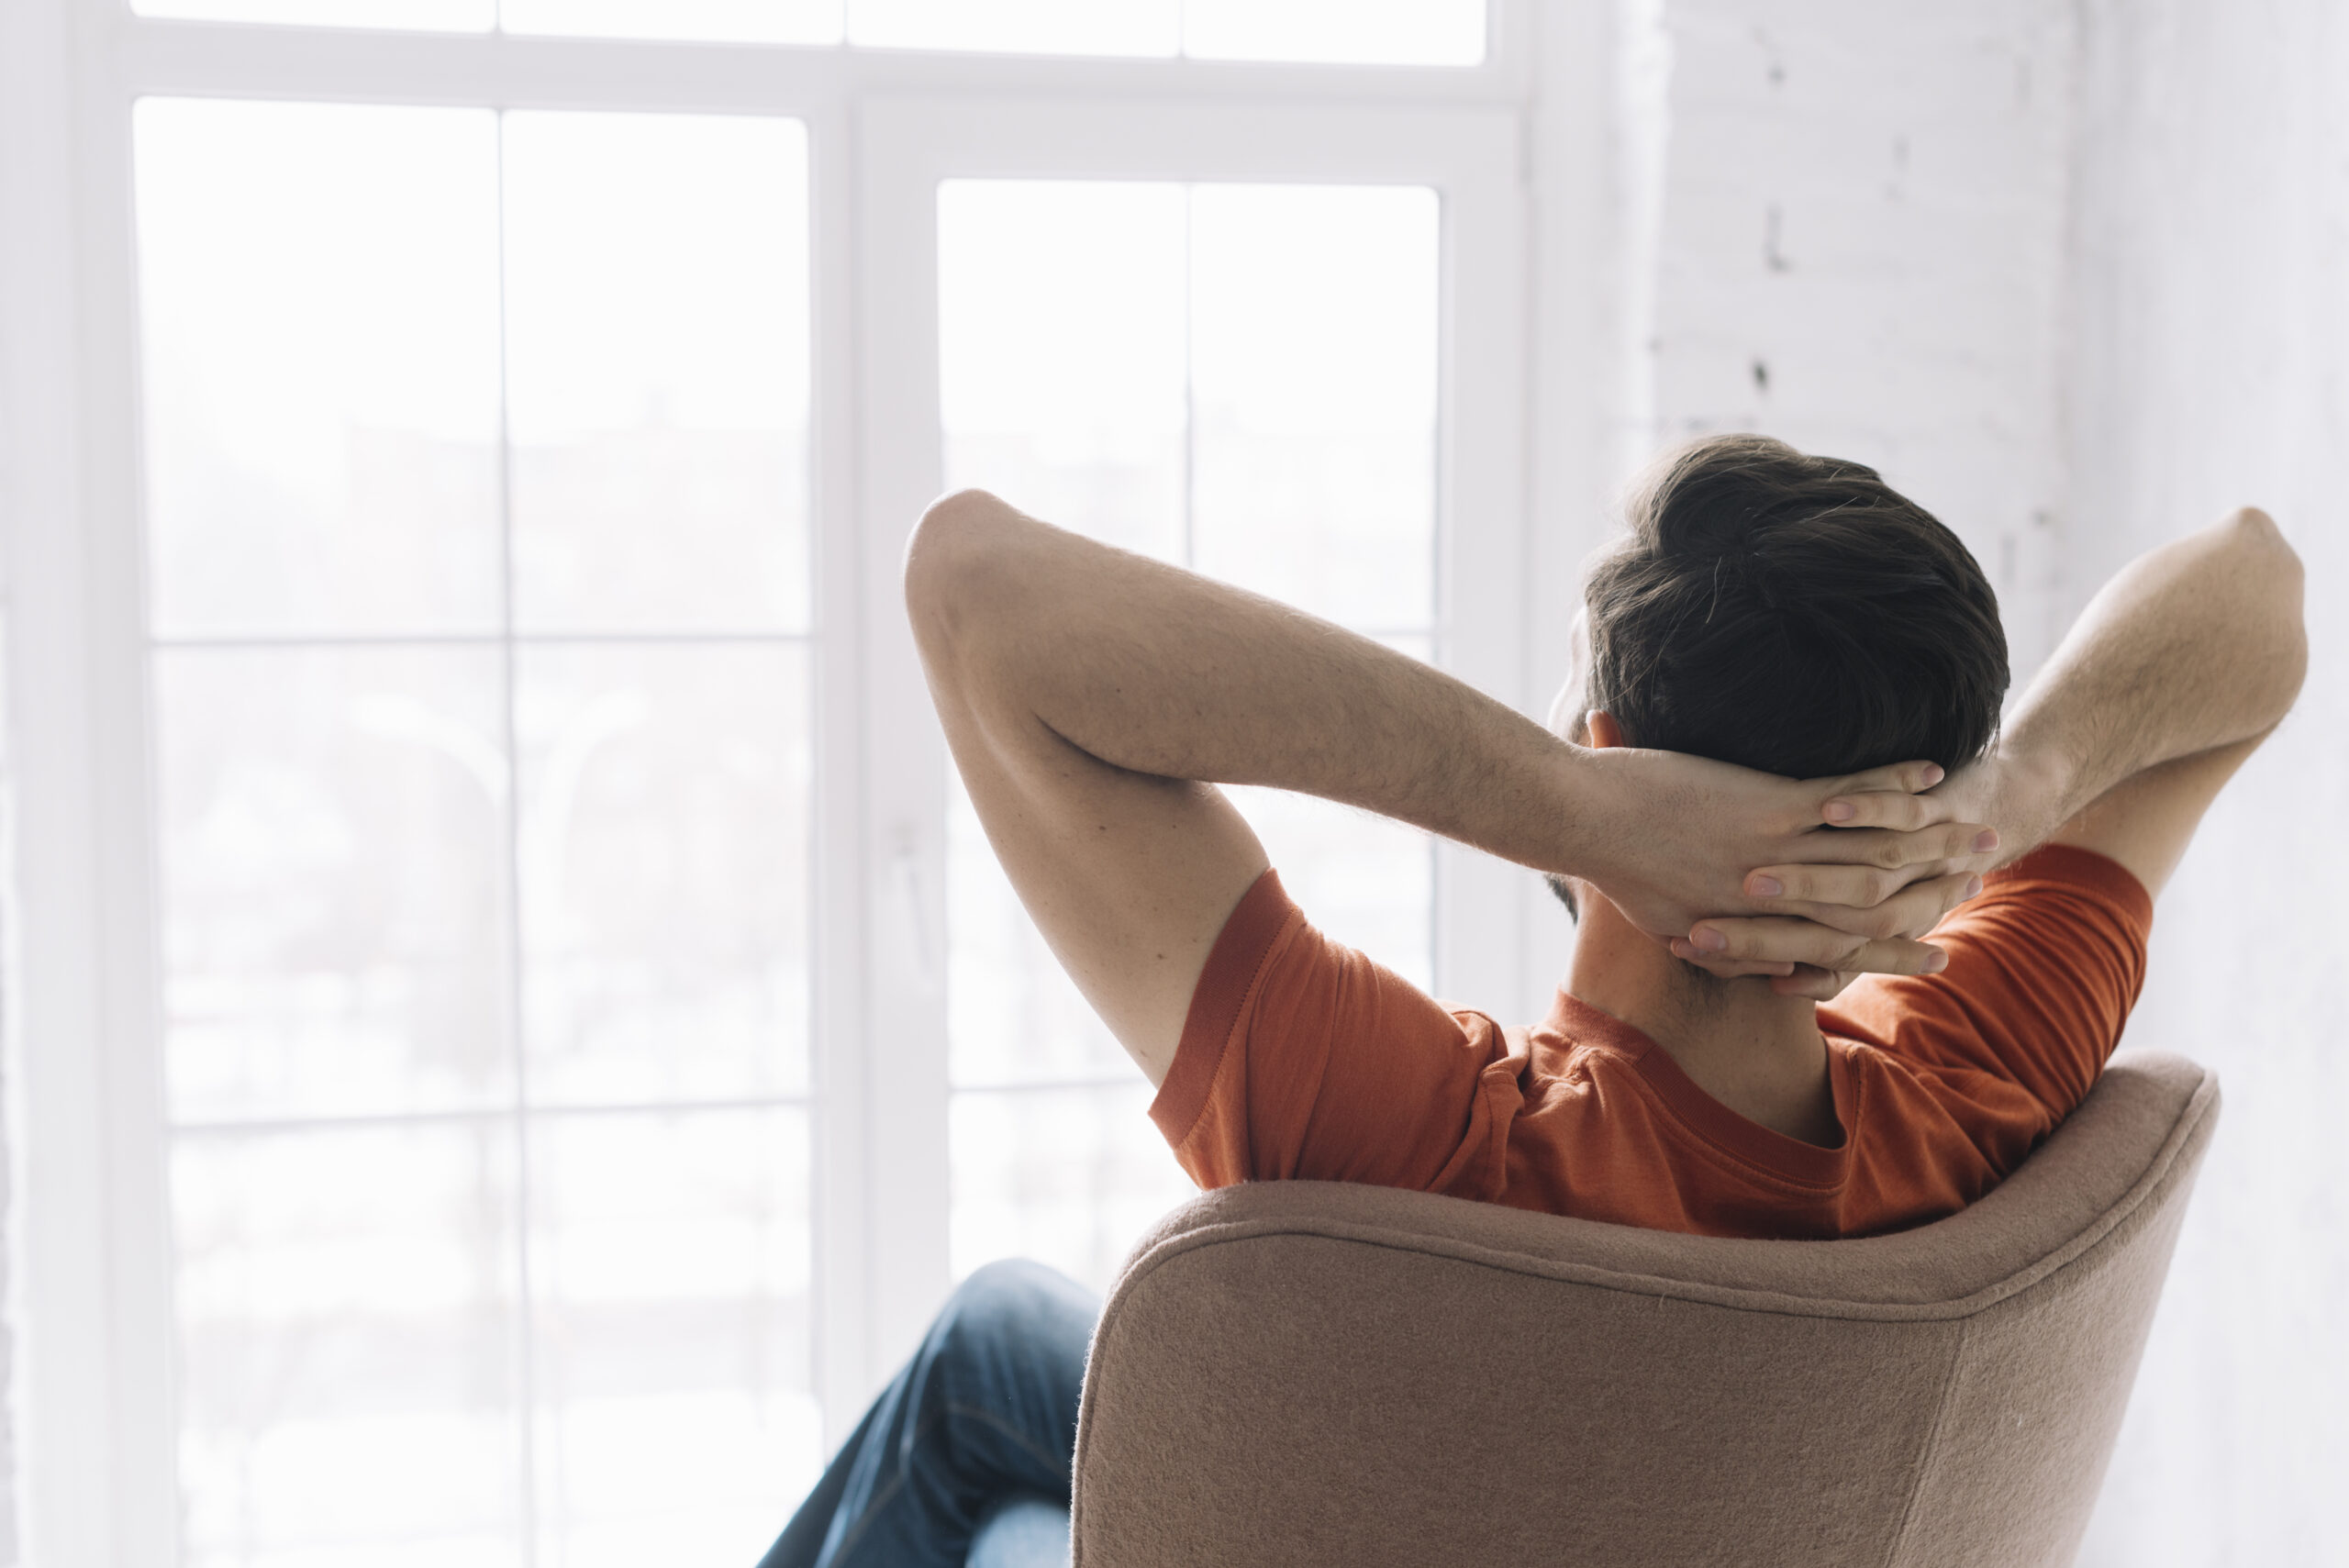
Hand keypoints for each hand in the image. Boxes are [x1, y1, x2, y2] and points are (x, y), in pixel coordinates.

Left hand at [1580, 745, 2002, 980]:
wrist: (1578, 819)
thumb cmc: (1605, 859)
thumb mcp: (1657, 916)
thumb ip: (1700, 933)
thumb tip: (1711, 943)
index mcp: (1747, 933)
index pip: (1833, 951)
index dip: (1885, 952)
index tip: (1926, 950)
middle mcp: (1772, 904)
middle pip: (1870, 910)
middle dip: (1928, 903)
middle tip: (1975, 890)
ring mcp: (1776, 857)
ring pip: (1874, 856)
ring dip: (1930, 839)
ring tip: (1976, 827)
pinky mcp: (1770, 810)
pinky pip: (1850, 799)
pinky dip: (1893, 785)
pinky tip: (1932, 771)